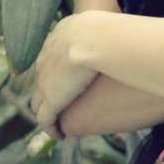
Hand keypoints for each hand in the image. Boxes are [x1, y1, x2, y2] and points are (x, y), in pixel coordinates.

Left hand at [30, 13, 99, 137]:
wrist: (96, 39)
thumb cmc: (111, 32)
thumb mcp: (107, 27)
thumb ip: (109, 33)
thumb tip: (124, 34)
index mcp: (59, 38)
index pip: (54, 57)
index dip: (62, 70)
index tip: (72, 80)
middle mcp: (47, 58)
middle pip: (44, 79)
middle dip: (51, 92)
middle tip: (64, 104)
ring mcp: (46, 80)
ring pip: (39, 101)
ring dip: (48, 112)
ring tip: (58, 123)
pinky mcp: (51, 99)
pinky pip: (45, 119)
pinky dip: (51, 128)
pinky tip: (60, 136)